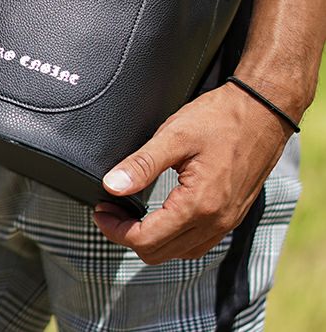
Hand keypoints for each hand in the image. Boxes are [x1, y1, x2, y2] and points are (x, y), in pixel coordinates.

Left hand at [93, 83, 293, 262]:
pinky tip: (161, 216)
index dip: (115, 230)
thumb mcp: (175, 136)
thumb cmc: (221, 119)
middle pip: (159, 253)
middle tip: (110, 210)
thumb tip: (111, 186)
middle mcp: (215, 222)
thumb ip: (141, 164)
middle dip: (127, 235)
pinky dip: (172, 237)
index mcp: (198, 205)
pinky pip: (197, 243)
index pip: (145, 239)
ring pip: (178, 252)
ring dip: (150, 239)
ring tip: (130, 213)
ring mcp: (226, 222)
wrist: (262, 112)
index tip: (101, 211)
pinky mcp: (232, 215)